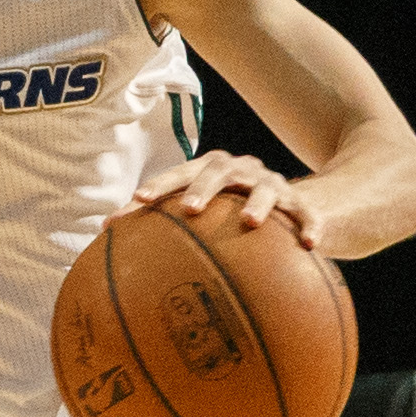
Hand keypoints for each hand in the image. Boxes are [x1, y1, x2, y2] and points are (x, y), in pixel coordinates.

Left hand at [128, 150, 325, 246]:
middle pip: (220, 170)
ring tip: (250, 222)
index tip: (139, 200)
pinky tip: (311, 246)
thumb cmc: (228, 210)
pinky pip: (308, 214)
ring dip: (258, 202)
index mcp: (211, 171)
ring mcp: (271, 184)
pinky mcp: (300, 203)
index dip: (161, 184)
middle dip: (204, 187)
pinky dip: (310, 226)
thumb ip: (157, 222)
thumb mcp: (200, 211)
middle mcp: (240, 171)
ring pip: (265, 188)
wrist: (287, 202)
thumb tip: (104, 234)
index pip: (181, 172)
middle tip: (190, 209)